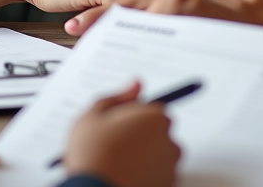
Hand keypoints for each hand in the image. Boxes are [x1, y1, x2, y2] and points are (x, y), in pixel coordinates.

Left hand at [64, 0, 262, 37]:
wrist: (253, 21)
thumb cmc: (216, 26)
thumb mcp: (184, 22)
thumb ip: (161, 23)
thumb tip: (130, 35)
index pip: (122, 6)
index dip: (97, 14)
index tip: (73, 23)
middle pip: (121, 6)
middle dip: (94, 18)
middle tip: (69, 27)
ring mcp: (175, 0)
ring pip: (132, 11)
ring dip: (105, 22)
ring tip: (81, 30)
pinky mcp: (186, 6)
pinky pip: (155, 19)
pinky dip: (134, 25)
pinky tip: (118, 34)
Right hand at [64, 81, 178, 186]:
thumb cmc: (93, 155)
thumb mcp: (94, 115)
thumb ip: (118, 97)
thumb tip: (136, 85)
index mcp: (153, 117)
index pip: (153, 107)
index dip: (133, 115)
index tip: (117, 124)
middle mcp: (167, 139)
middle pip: (160, 130)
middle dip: (143, 133)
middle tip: (116, 143)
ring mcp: (170, 166)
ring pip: (161, 153)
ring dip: (147, 154)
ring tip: (120, 162)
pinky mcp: (168, 186)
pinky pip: (160, 174)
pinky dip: (149, 173)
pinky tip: (127, 174)